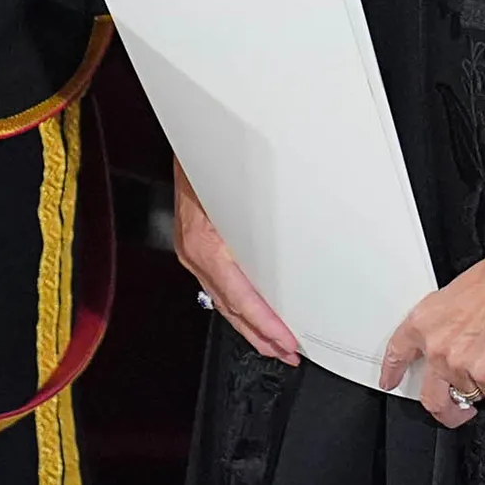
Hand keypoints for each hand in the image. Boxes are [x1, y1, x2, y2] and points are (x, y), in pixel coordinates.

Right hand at [173, 161, 299, 366]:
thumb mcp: (237, 182)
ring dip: (251, 323)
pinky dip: (238, 303)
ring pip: (224, 300)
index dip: (265, 325)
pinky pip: (218, 285)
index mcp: (205, 244)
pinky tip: (252, 307)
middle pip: (231, 309)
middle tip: (289, 354)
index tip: (287, 342)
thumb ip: (261, 212)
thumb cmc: (210, 151)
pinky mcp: (194, 244)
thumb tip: (297, 231)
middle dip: (261, 336)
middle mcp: (195, 252)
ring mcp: (192, 250)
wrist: (187, 131)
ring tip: (275, 341)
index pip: (240, 299)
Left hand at [381, 258, 484, 428]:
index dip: (392, 371)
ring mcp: (461, 366)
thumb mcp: (451, 297)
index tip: (389, 381)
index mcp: (423, 323)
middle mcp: (437, 348)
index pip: (397, 353)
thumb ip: (442, 327)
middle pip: (432, 398)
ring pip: (471, 394)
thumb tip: (448, 344)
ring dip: (483, 385)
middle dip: (445, 410)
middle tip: (455, 410)